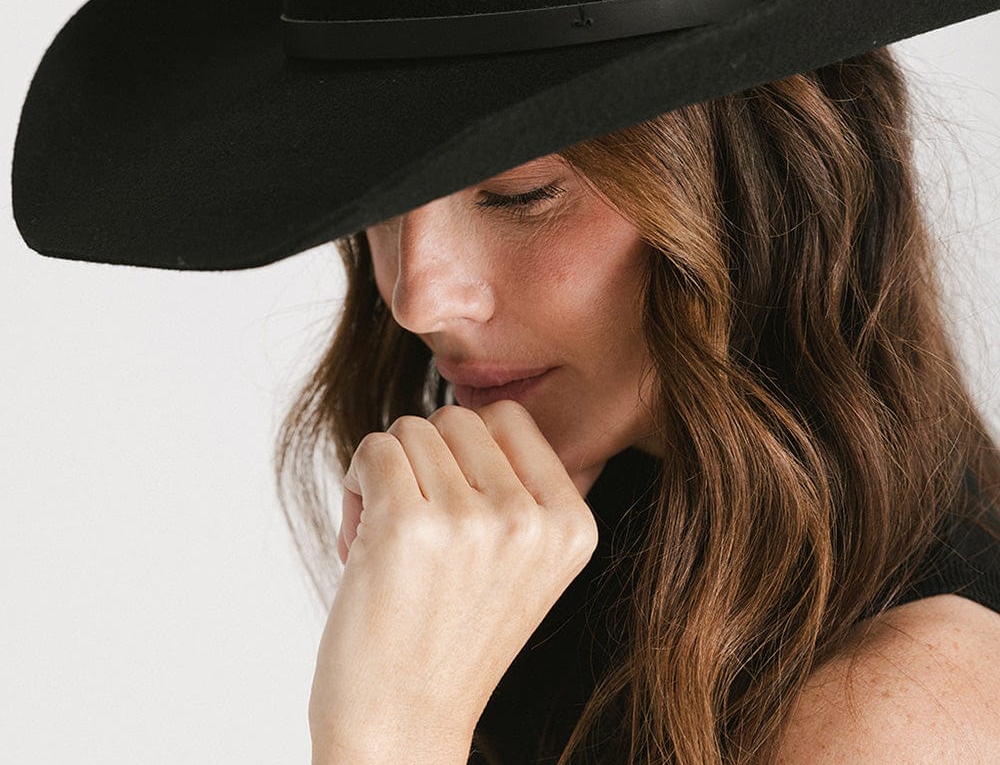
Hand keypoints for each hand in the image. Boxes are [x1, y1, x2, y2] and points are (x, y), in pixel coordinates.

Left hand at [308, 400, 600, 760]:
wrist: (402, 730)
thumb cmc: (449, 638)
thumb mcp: (522, 564)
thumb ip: (518, 488)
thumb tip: (475, 410)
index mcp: (571, 525)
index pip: (509, 417)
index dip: (466, 450)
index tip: (455, 506)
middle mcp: (529, 520)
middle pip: (457, 418)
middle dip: (424, 459)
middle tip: (415, 526)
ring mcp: (471, 522)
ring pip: (410, 430)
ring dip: (386, 474)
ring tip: (389, 542)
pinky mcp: (407, 526)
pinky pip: (374, 449)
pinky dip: (356, 483)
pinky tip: (361, 539)